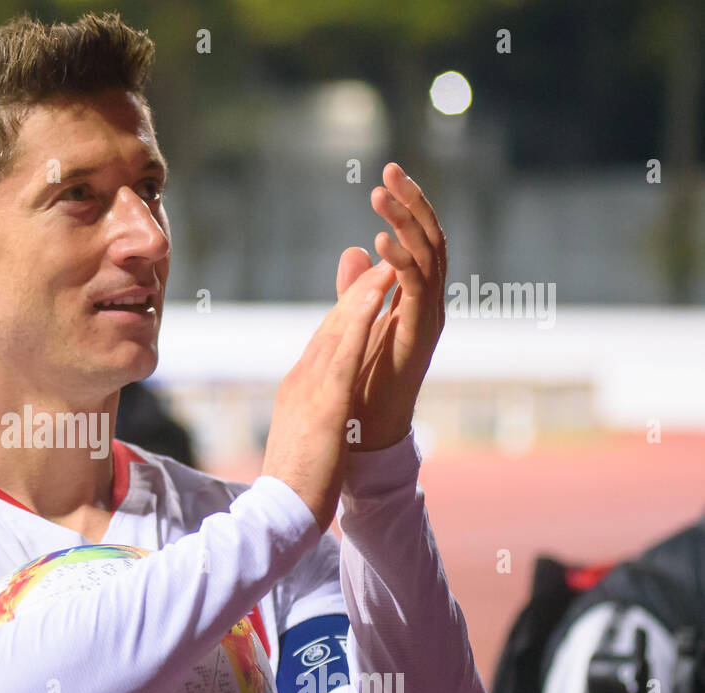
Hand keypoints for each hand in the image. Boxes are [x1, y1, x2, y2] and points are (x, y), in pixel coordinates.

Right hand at [263, 261, 396, 530]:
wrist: (279, 515)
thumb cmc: (294, 488)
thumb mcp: (307, 443)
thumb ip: (316, 420)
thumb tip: (326, 414)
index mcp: (297, 393)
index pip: (324, 345)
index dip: (346, 314)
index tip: (367, 290)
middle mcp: (299, 383)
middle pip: (330, 328)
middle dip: (356, 293)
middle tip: (381, 260)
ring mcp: (308, 391)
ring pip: (338, 331)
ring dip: (362, 293)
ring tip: (387, 263)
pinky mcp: (324, 405)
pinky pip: (346, 353)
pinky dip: (361, 319)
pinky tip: (378, 296)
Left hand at [336, 162, 447, 451]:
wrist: (363, 429)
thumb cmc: (362, 379)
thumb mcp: (356, 320)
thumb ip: (358, 287)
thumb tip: (354, 250)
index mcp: (417, 295)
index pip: (419, 239)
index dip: (407, 206)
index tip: (386, 174)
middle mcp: (430, 302)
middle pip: (431, 239)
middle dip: (412, 203)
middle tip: (389, 170)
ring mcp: (429, 318)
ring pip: (429, 257)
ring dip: (405, 223)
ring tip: (381, 196)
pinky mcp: (419, 336)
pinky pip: (416, 290)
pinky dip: (401, 263)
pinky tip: (380, 241)